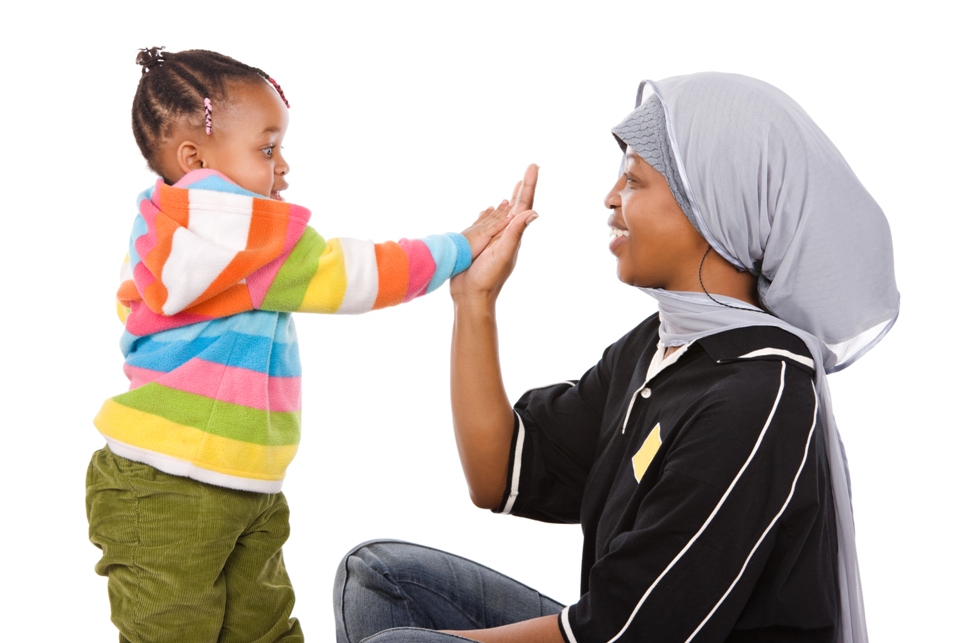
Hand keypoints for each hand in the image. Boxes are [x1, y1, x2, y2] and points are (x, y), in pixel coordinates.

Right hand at [451, 164, 538, 304]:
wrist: (472, 296)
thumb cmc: (487, 277)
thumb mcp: (503, 253)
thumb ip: (515, 233)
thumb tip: (534, 212)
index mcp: (513, 234)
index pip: (524, 205)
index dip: (529, 185)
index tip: (533, 166)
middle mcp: (506, 235)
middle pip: (518, 206)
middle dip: (524, 187)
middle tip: (530, 169)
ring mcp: (495, 240)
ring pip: (506, 214)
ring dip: (512, 199)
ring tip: (517, 186)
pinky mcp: (483, 244)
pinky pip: (491, 223)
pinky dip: (494, 212)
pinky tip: (493, 208)